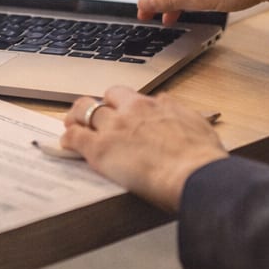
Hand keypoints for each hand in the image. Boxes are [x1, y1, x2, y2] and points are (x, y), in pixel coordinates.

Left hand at [59, 87, 228, 210]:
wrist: (195, 174)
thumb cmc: (201, 157)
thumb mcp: (195, 124)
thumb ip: (176, 111)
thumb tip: (166, 104)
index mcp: (153, 105)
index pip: (125, 95)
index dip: (117, 103)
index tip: (116, 111)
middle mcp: (131, 110)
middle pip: (103, 99)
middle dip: (96, 107)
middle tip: (91, 118)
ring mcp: (114, 127)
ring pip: (84, 111)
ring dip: (76, 118)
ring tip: (72, 126)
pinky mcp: (100, 148)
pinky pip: (75, 137)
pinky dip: (68, 139)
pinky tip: (66, 144)